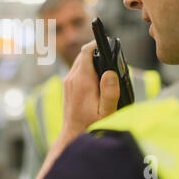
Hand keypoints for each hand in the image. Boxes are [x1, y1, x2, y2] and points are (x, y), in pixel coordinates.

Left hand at [30, 40, 120, 178]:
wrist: (73, 136)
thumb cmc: (92, 125)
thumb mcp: (106, 111)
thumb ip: (110, 92)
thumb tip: (110, 72)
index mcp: (82, 81)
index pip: (86, 52)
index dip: (97, 44)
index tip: (107, 43)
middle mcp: (72, 78)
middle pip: (83, 55)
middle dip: (96, 52)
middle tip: (111, 57)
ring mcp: (67, 82)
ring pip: (79, 62)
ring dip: (91, 61)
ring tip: (106, 68)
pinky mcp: (67, 86)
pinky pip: (77, 71)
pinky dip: (87, 69)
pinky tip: (97, 79)